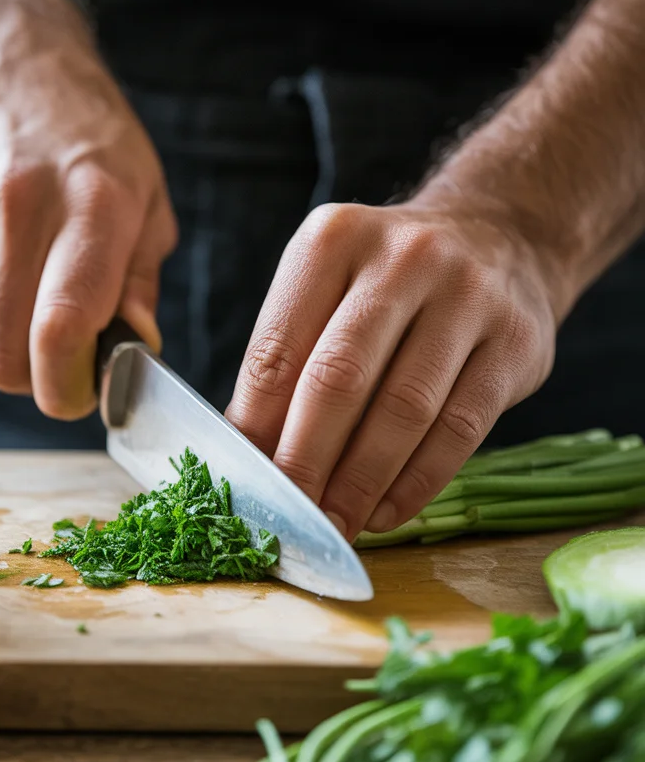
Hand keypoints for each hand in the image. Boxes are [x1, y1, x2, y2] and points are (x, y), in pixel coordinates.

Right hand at [0, 2, 177, 417]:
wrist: (1, 63)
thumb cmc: (90, 144)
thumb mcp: (146, 201)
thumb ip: (139, 284)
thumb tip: (134, 354)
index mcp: (94, 203)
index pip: (62, 327)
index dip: (68, 387)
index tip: (81, 393)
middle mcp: (18, 204)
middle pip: (4, 355)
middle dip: (35, 380)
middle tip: (61, 360)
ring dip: (5, 348)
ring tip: (31, 304)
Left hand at [225, 202, 558, 539]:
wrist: (500, 237)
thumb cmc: (388, 286)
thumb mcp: (328, 292)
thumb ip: (288, 362)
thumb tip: (250, 454)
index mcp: (333, 241)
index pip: (277, 350)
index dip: (255, 429)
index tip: (245, 484)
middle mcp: (402, 258)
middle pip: (338, 379)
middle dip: (305, 463)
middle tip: (288, 520)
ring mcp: (467, 295)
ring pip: (403, 410)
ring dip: (360, 483)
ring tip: (336, 525)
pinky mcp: (516, 341)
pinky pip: (460, 429)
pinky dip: (416, 482)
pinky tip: (386, 511)